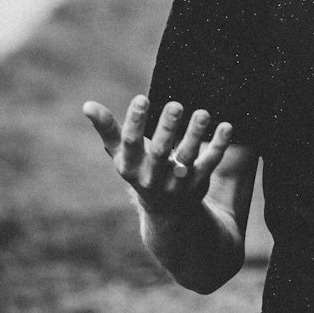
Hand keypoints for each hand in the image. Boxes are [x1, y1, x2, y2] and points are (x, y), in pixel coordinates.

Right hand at [83, 93, 233, 217]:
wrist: (167, 214)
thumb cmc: (141, 171)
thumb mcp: (122, 155)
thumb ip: (108, 130)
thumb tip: (87, 105)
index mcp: (132, 167)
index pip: (131, 144)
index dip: (134, 122)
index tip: (141, 98)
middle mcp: (153, 177)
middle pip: (160, 152)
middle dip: (167, 129)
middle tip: (176, 105)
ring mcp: (177, 181)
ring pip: (188, 157)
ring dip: (195, 135)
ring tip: (203, 113)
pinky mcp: (198, 182)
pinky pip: (210, 162)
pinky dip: (219, 145)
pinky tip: (227, 126)